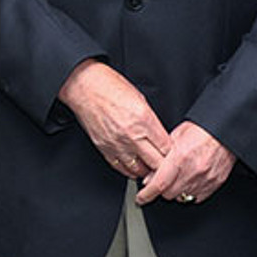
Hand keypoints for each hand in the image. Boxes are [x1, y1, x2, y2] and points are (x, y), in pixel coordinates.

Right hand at [58, 59, 171, 178]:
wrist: (84, 86)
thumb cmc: (109, 86)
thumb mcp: (140, 98)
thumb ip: (151, 121)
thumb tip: (159, 136)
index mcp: (144, 120)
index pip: (167, 148)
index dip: (172, 154)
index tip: (173, 154)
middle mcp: (131, 135)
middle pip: (155, 163)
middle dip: (162, 165)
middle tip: (165, 164)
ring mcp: (117, 144)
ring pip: (138, 170)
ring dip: (146, 170)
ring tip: (149, 167)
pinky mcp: (104, 148)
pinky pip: (120, 167)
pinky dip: (129, 170)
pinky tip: (134, 166)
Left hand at [135, 121, 235, 205]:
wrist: (224, 132)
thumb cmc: (201, 130)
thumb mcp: (175, 137)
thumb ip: (161, 156)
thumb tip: (150, 175)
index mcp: (180, 158)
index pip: (159, 184)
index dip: (147, 194)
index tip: (141, 198)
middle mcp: (192, 171)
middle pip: (169, 194)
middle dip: (161, 189)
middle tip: (161, 180)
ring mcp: (205, 180)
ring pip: (182, 197)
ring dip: (176, 191)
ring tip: (178, 178)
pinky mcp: (215, 184)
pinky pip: (197, 197)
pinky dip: (191, 192)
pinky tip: (190, 181)